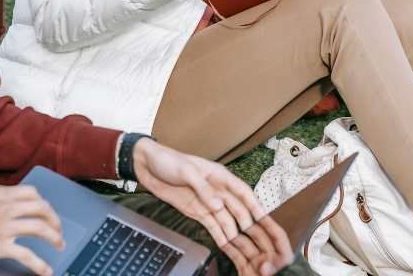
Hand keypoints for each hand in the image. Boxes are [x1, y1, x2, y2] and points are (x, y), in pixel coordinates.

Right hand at [0, 185, 62, 274]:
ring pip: (40, 228)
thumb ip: (0, 201)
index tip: (47, 212)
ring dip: (54, 238)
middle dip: (55, 220)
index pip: (34, 193)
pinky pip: (27, 255)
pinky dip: (40, 264)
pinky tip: (46, 270)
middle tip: (58, 230)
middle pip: (42, 209)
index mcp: (3, 195)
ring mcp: (4, 227)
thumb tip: (12, 206)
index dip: (44, 203)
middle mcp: (7, 208)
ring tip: (59, 245)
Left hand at [133, 139, 292, 275]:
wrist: (147, 164)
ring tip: (248, 252)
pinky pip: (213, 227)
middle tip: (260, 243)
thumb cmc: (168, 160)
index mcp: (220, 176)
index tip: (266, 221)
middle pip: (239, 211)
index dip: (256, 207)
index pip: (243, 193)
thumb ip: (203, 189)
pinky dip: (221, 237)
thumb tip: (219, 206)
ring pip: (228, 222)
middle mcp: (218, 191)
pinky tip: (230, 248)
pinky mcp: (197, 212)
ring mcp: (208, 203)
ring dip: (237, 236)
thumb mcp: (186, 171)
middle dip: (250, 227)